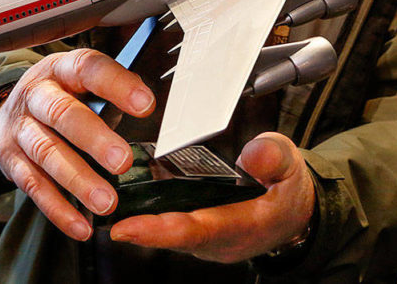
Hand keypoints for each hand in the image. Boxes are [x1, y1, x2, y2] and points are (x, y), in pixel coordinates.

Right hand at [0, 48, 155, 240]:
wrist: (8, 110)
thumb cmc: (60, 95)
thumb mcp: (80, 80)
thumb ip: (111, 90)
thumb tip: (154, 108)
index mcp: (61, 69)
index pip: (88, 68)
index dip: (116, 85)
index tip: (146, 105)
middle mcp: (36, 94)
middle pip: (62, 113)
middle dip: (93, 138)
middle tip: (122, 161)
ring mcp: (20, 128)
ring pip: (46, 152)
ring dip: (78, 180)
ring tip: (106, 202)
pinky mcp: (10, 160)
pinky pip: (33, 186)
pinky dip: (58, 208)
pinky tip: (81, 225)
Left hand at [109, 132, 314, 262]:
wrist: (296, 214)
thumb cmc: (290, 190)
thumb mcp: (291, 165)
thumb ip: (273, 157)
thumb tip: (252, 155)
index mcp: (244, 226)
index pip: (195, 231)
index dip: (157, 231)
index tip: (125, 228)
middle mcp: (220, 241)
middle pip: (171, 235)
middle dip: (135, 225)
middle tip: (100, 211)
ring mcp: (208, 241)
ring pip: (167, 233)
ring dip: (138, 220)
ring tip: (103, 201)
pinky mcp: (200, 233)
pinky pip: (170, 227)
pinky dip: (149, 215)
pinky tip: (127, 197)